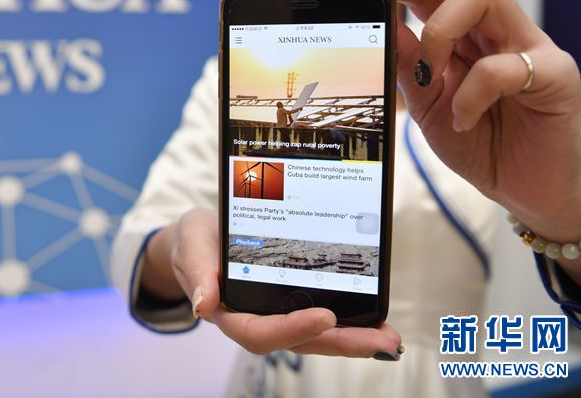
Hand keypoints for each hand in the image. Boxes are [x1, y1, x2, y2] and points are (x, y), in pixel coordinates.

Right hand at [143, 207, 402, 357]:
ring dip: (354, 337)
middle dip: (343, 343)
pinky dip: (349, 318)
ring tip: (389, 336)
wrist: (200, 237)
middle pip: (301, 340)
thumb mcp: (190, 246)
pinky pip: (321, 312)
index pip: (262, 330)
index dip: (294, 328)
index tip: (325, 316)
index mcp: (230, 312)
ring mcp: (277, 312)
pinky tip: (376, 316)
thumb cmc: (195, 242)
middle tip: (383, 341)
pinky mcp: (291, 300)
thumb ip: (197, 272)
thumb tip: (205, 306)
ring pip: (317, 332)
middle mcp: (257, 318)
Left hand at [343, 0, 580, 244]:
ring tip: (430, 78)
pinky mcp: (555, 74)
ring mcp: (529, 45)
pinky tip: (465, 120)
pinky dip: (471, 94)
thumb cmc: (479, 141)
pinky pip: (502, 66)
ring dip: (439, 32)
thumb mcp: (426, 102)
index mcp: (466, 30)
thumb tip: (381, 21)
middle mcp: (498, 27)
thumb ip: (407, 62)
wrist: (523, 189)